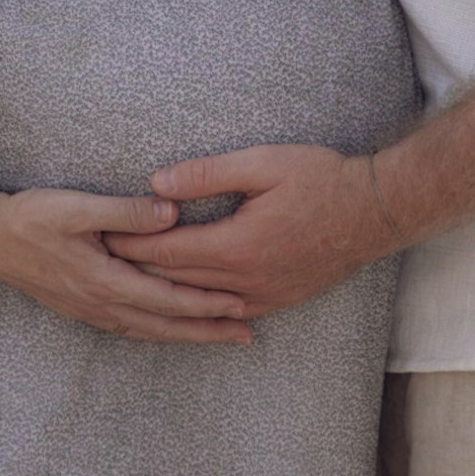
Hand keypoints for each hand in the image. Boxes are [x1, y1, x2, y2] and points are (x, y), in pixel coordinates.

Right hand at [0, 184, 253, 344]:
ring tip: (220, 338)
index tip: (241, 305)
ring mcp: (91, 310)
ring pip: (150, 331)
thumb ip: (126, 212)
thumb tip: (171, 214)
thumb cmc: (32, 216)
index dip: (206, 304)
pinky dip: (159, 332)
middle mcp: (102, 304)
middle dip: (208, 330)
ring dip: (187, 336)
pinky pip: (131, 328)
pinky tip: (170, 331)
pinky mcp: (83, 307)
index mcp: (105, 280)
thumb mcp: (78, 207)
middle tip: (247, 334)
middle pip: (166, 325)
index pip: (168, 298)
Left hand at [103, 145, 398, 316]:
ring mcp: (264, 296)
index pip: (168, 251)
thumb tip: (158, 183)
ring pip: (199, 302)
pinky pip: (227, 312)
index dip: (131, 245)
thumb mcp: (262, 163)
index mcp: (237, 246)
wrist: (374, 212)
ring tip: (129, 282)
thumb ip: (207, 174)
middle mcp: (246, 281)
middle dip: (137, 270)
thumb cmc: (320, 178)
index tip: (100, 238)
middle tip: (102, 261)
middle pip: (177, 281)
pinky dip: (199, 308)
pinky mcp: (278, 301)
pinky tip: (183, 304)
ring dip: (163, 292)